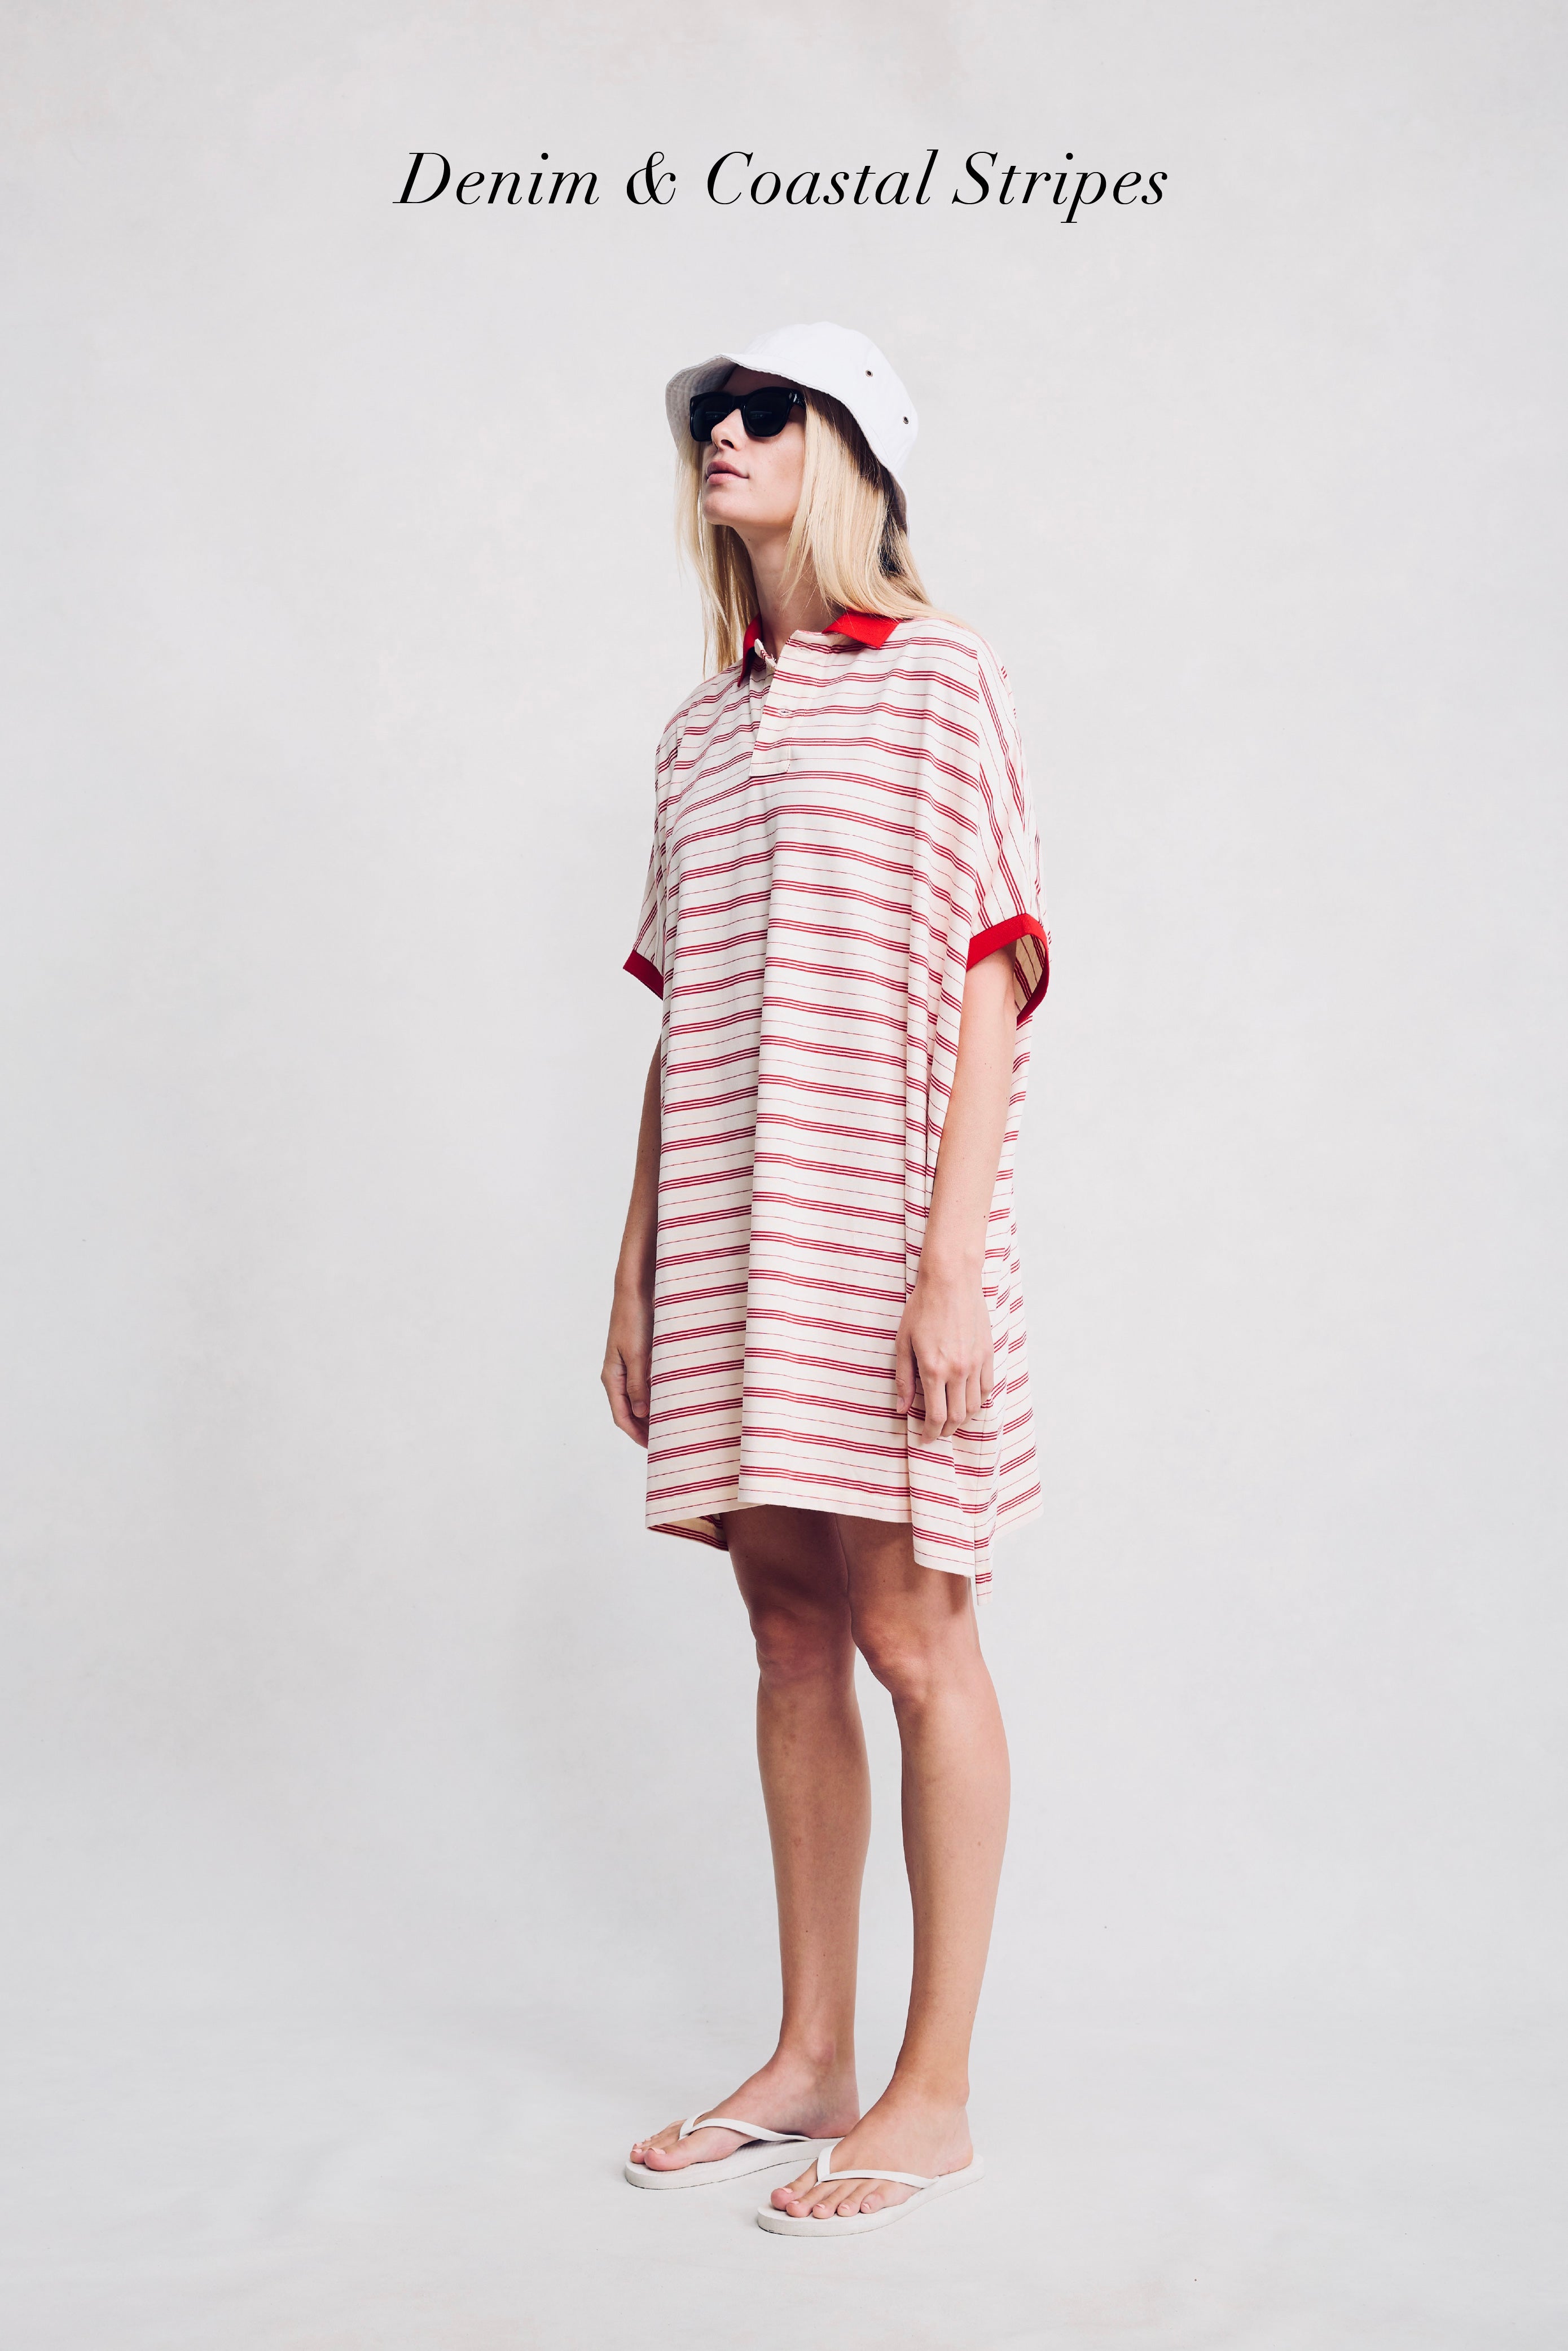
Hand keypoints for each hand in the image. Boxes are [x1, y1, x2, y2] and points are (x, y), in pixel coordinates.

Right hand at [601, 1284, 653, 1446]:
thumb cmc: (634, 1318)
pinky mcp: (636, 1356)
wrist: (634, 1289)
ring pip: (636, 1398)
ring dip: (649, 1412)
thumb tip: (640, 1413)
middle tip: (665, 1441)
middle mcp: (616, 1374)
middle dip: (643, 1428)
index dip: (636, 1434)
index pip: (621, 1416)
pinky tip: (668, 1399)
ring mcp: (625, 1365)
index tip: (654, 1447)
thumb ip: (638, 1384)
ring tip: (668, 1424)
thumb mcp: (638, 1353)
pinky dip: (653, 1395)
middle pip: (627, 1410)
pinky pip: (643, 1383)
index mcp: (611, 1376)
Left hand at [895, 1264, 994, 1443]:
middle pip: (956, 1416)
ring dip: (962, 1419)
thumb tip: (902, 1409)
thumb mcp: (903, 1342)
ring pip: (974, 1406)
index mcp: (935, 1369)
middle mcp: (959, 1370)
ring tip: (951, 1421)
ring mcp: (976, 1363)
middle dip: (946, 1430)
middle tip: (936, 1432)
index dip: (930, 1433)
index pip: (936, 1416)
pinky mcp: (988, 1353)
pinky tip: (967, 1402)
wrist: (951, 1281)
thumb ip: (904, 1378)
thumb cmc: (922, 1308)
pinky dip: (978, 1401)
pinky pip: (987, 1388)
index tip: (924, 1438)